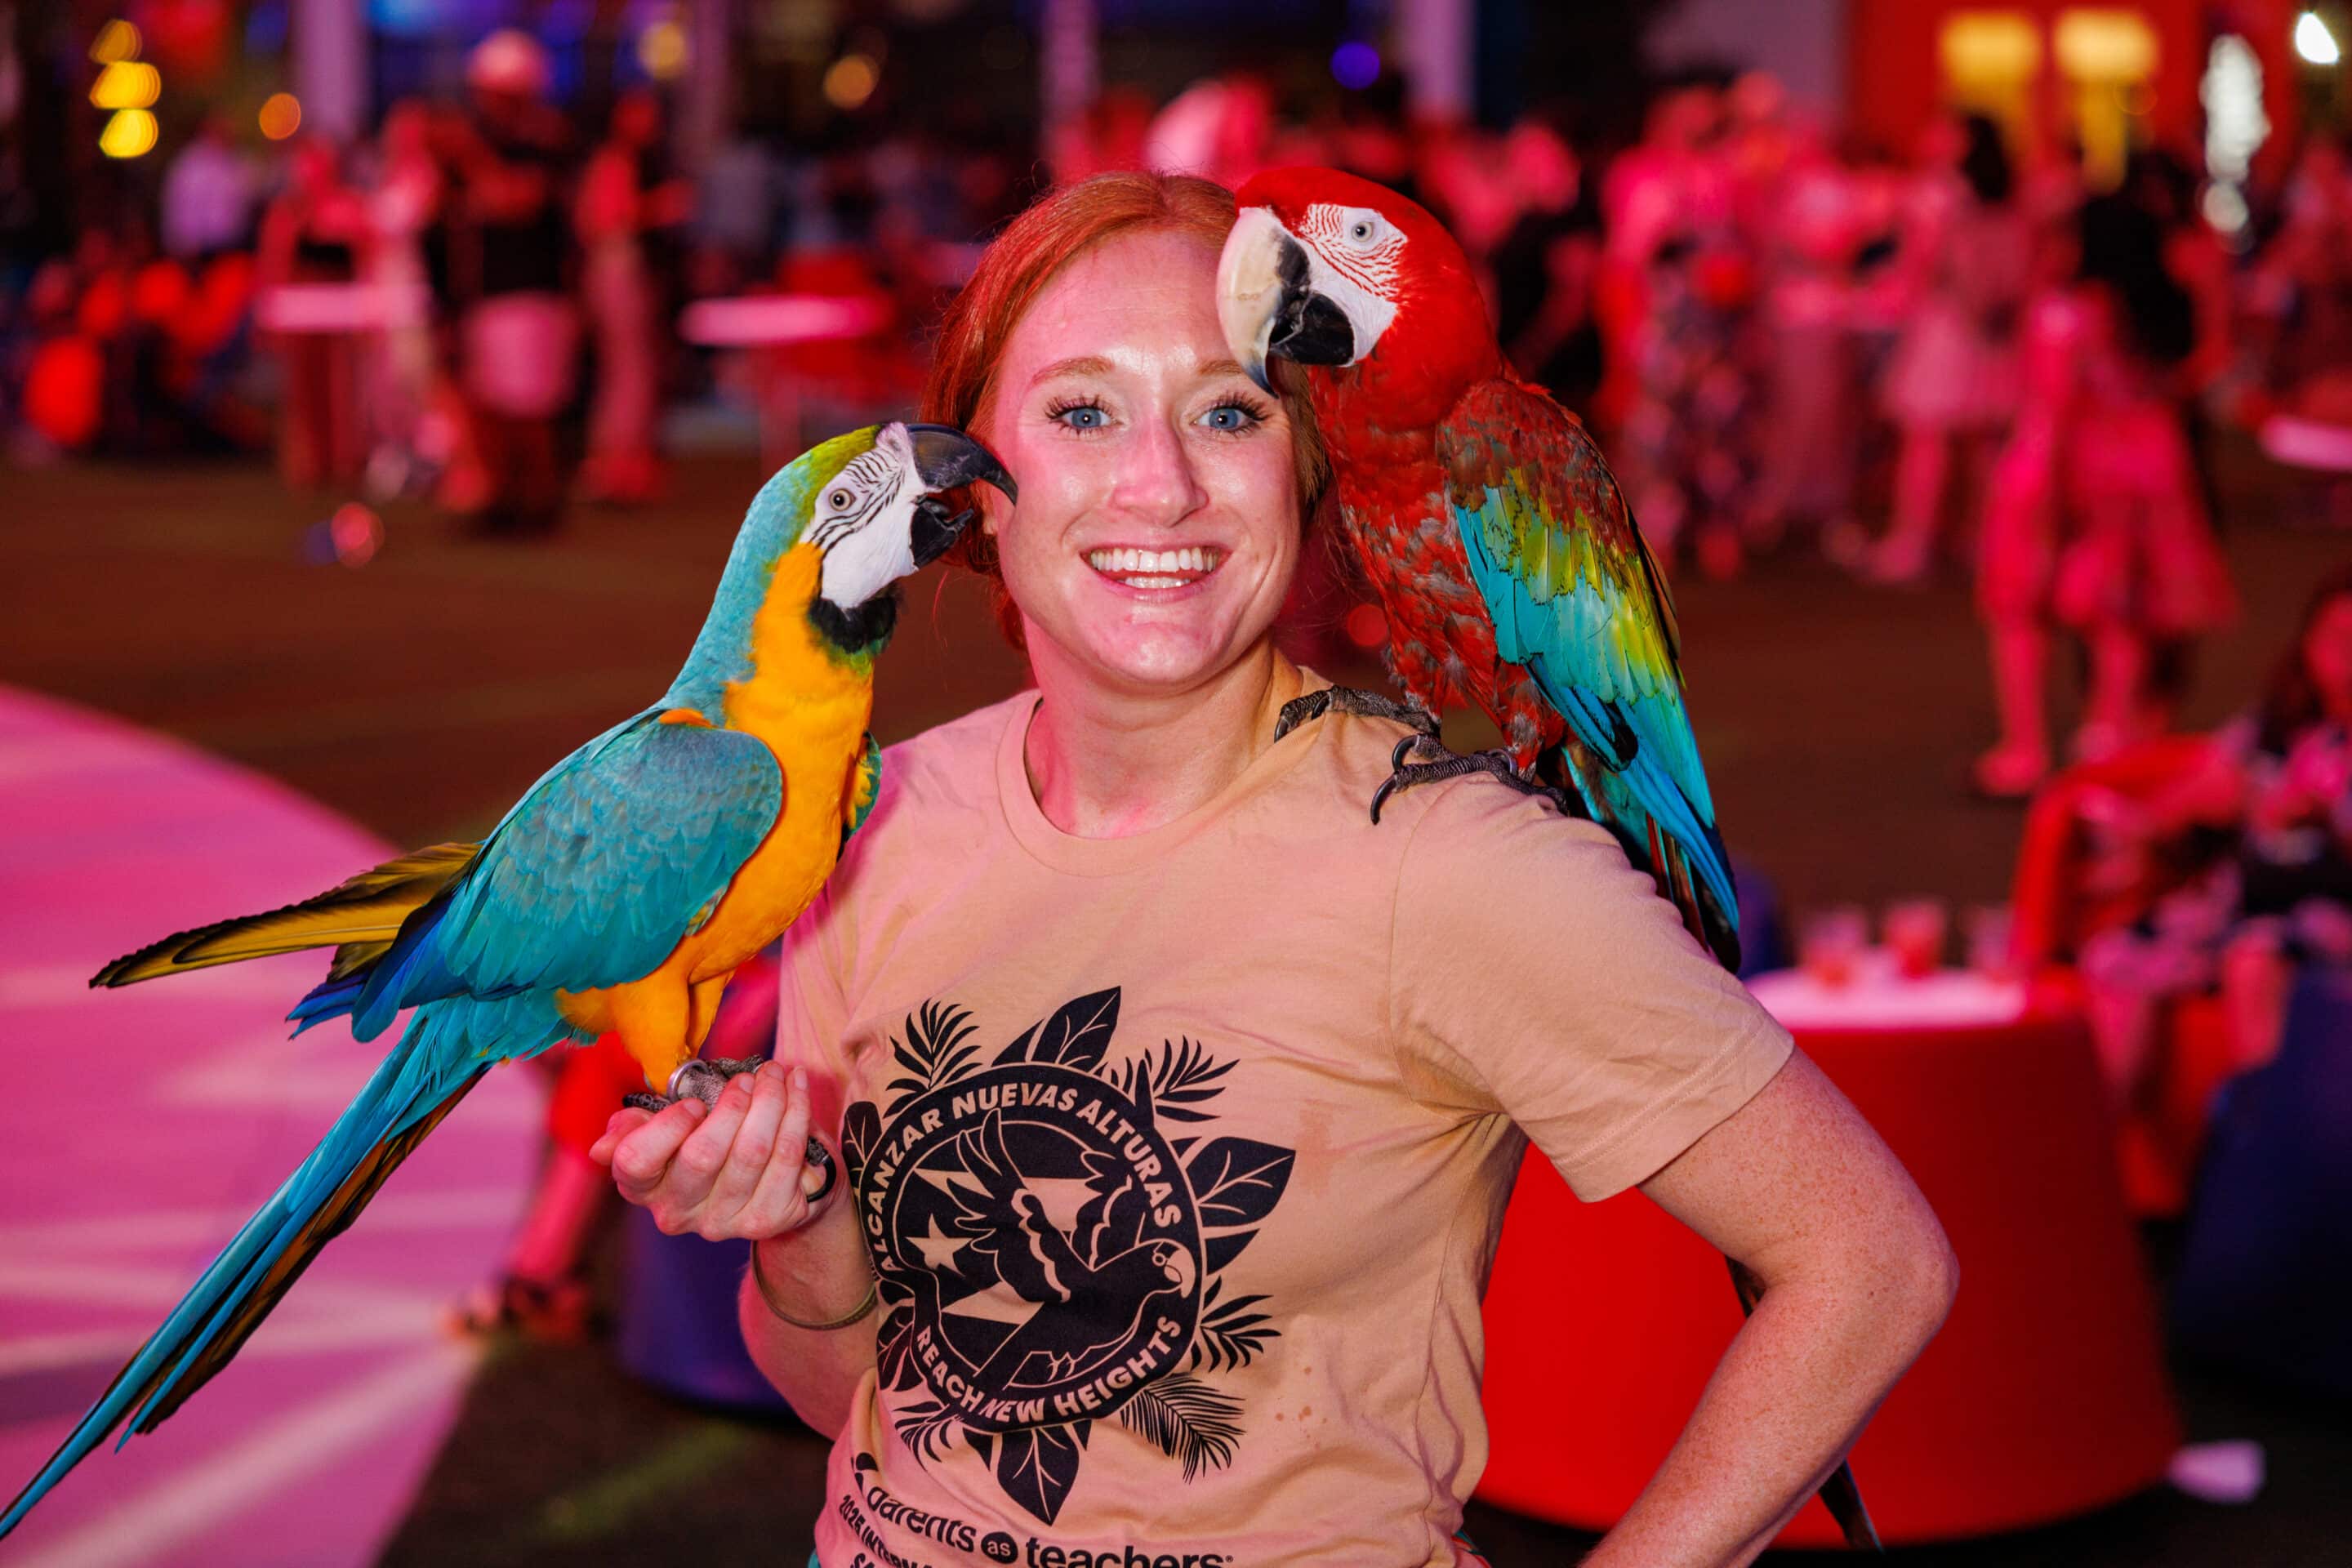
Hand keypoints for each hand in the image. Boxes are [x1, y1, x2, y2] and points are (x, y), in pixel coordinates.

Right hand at [592, 1061, 829, 1241]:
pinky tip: (797, 1087)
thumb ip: (635, 1127)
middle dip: (732, 1104)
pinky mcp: (767, 1219)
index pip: (636, 1162)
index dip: (667, 1127)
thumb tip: (602, 1147)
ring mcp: (723, 1222)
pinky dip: (797, 1113)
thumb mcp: (666, 1130)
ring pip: (753, 1151)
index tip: (694, 1102)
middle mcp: (677, 1212)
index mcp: (643, 1186)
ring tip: (776, 1074)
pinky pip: (787, 1156)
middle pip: (703, 1154)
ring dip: (771, 1100)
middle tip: (749, 1076)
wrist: (769, 1184)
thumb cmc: (707, 1141)